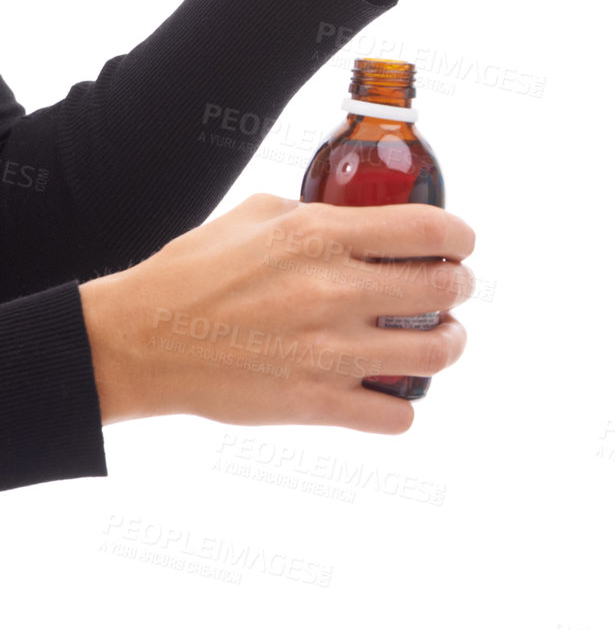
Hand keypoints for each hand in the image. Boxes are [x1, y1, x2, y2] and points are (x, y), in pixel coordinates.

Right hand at [79, 194, 476, 431]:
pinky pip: (395, 415)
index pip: (428, 230)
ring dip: (449, 342)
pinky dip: (404, 405)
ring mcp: (326, 352)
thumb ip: (319, 213)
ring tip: (440, 337)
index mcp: (319, 235)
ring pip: (436, 353)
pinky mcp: (313, 403)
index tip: (462, 243)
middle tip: (454, 289)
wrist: (137, 343)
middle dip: (461, 286)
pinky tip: (392, 389)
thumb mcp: (259, 214)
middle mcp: (332, 291)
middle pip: (443, 288)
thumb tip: (365, 220)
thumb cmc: (193, 272)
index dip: (461, 236)